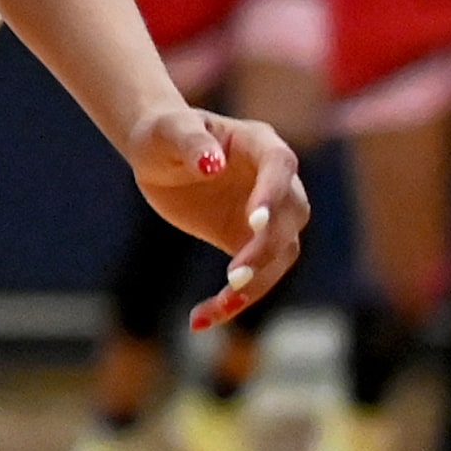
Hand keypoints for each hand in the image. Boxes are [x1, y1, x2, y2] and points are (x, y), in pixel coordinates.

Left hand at [125, 108, 307, 330]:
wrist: (158, 156)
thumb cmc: (165, 133)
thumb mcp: (170, 131)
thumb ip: (191, 142)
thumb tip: (211, 164)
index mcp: (259, 143)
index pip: (279, 166)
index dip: (273, 195)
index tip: (255, 223)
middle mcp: (274, 181)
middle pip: (292, 217)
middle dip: (267, 248)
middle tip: (233, 276)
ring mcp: (267, 216)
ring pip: (281, 255)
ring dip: (257, 284)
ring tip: (220, 307)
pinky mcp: (248, 243)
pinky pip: (255, 277)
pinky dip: (233, 301)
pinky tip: (201, 319)